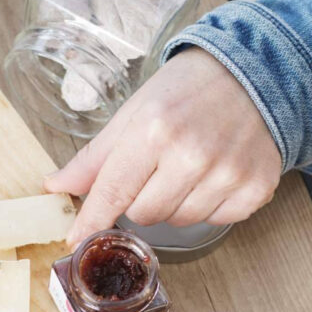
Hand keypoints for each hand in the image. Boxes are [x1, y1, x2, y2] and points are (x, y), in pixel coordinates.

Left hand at [45, 48, 282, 247]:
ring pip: (177, 222)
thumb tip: (55, 186)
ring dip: (174, 203)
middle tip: (156, 168)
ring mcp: (228, 174)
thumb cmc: (187, 91)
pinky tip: (214, 173)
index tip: (75, 241)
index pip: (112, 193)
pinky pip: (214, 220)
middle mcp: (192, 156)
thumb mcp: (133, 113)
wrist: (256, 71)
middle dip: (140, 199)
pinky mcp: (255, 189)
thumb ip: (94, 157)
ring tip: (188, 166)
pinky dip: (208, 205)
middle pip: (143, 215)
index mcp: (153, 131)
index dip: (91, 222)